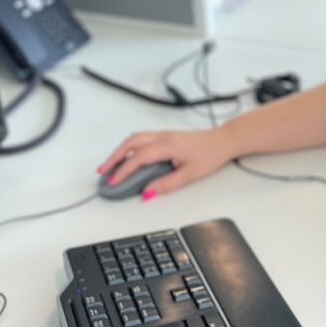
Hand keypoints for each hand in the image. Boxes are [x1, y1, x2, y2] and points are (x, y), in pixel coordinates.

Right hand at [96, 129, 235, 196]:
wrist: (223, 141)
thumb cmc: (210, 155)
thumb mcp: (189, 175)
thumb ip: (166, 184)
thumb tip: (147, 192)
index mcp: (168, 145)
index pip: (138, 158)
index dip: (123, 170)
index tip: (113, 182)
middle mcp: (163, 136)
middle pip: (131, 143)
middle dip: (114, 158)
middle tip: (102, 173)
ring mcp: (163, 134)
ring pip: (134, 138)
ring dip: (119, 151)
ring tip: (109, 166)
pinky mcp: (165, 136)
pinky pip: (141, 138)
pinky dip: (129, 147)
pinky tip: (125, 157)